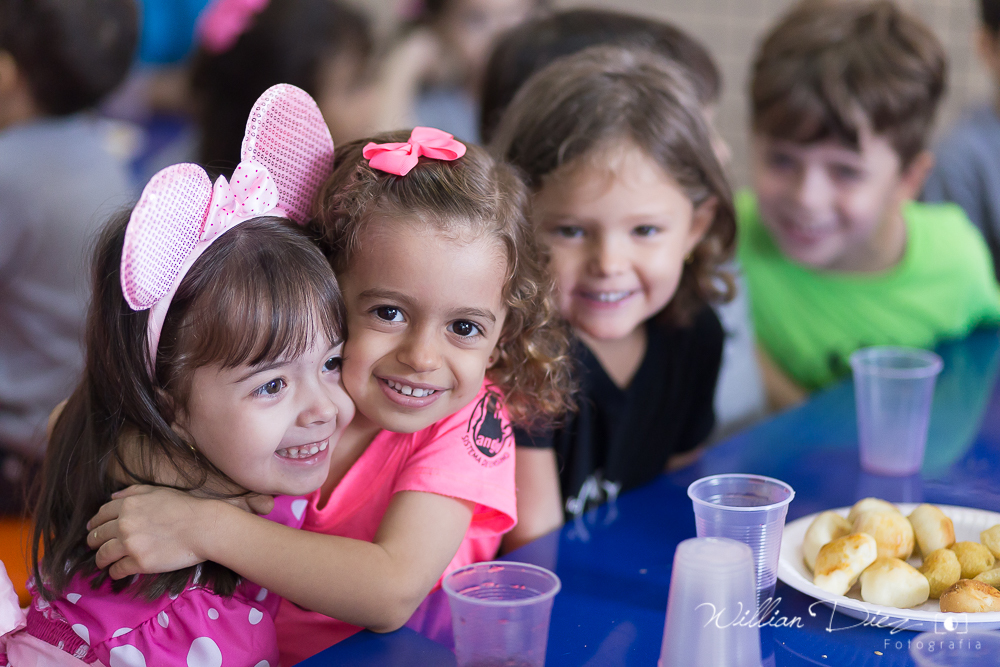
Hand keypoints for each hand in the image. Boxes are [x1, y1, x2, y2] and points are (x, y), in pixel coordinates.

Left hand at [86, 485, 224, 578]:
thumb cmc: (185, 507)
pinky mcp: (139, 563)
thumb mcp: (158, 491)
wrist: (203, 527)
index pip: (102, 514)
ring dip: (100, 560)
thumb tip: (113, 496)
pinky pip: (117, 570)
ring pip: (103, 555)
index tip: (92, 529)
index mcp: (128, 505)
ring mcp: (131, 544)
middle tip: (93, 547)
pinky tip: (116, 572)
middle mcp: (124, 524)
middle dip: (93, 542)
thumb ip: (133, 492)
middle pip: (98, 536)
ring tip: (102, 562)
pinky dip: (114, 572)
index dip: (95, 522)